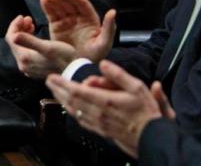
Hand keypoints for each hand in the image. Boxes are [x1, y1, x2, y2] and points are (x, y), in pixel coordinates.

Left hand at [5, 15, 75, 78]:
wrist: (75, 72)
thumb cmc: (64, 58)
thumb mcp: (48, 47)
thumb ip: (29, 41)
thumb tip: (13, 35)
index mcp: (24, 58)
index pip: (10, 38)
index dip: (14, 25)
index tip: (23, 16)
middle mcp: (23, 64)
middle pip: (14, 42)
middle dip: (19, 28)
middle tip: (29, 18)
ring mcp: (29, 66)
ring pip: (20, 45)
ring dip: (24, 33)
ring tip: (32, 24)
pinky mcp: (35, 66)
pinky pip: (26, 50)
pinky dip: (28, 40)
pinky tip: (36, 35)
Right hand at [41, 0, 116, 62]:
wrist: (77, 68)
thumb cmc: (94, 56)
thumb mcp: (104, 44)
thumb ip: (109, 28)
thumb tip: (113, 12)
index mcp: (90, 19)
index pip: (82, 4)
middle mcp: (78, 17)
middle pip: (69, 3)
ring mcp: (67, 21)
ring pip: (60, 6)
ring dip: (54, 0)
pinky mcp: (57, 26)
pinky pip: (52, 14)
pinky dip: (47, 6)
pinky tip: (44, 0)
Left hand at [45, 60, 167, 158]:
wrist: (151, 137)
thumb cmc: (146, 112)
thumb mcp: (137, 87)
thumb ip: (118, 74)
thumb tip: (103, 64)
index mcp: (105, 100)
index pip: (77, 91)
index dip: (62, 84)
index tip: (52, 76)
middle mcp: (98, 113)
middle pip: (71, 101)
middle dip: (58, 90)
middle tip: (49, 81)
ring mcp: (98, 123)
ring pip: (74, 111)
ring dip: (62, 100)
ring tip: (55, 92)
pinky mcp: (101, 131)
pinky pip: (82, 121)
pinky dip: (72, 112)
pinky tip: (69, 108)